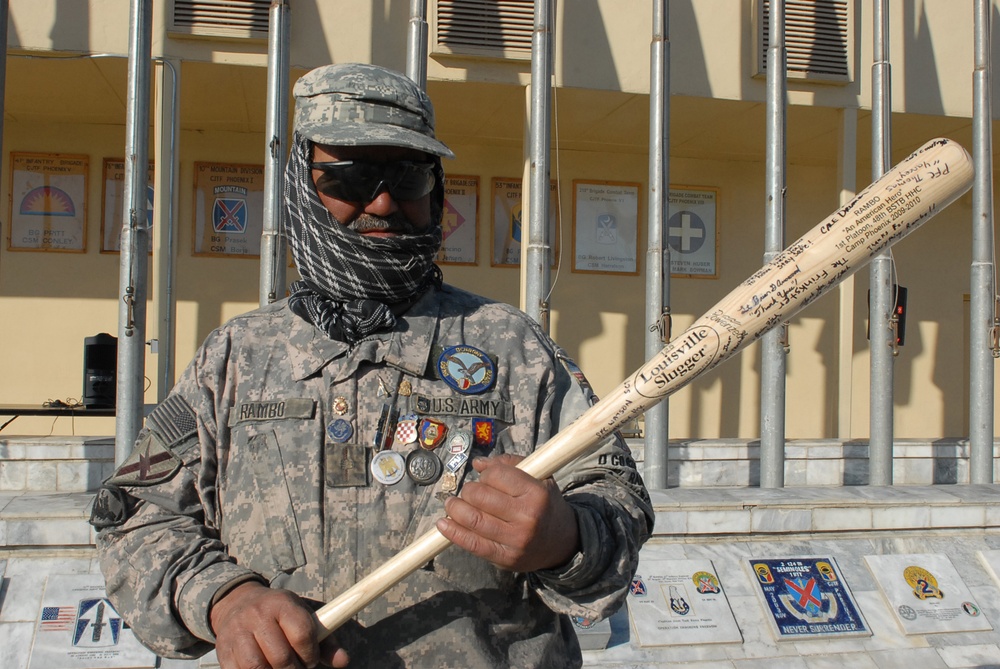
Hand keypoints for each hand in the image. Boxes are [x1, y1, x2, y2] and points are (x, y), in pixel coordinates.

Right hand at [210, 581, 349, 668]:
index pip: (302, 633)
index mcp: (282, 603)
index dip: (311, 654)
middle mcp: (257, 615)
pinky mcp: (223, 649)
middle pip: (280, 656)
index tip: (311, 660)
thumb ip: (326, 641)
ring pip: (257, 667)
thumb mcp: (303, 617)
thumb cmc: (279, 615)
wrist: (238, 603)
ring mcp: (237, 632)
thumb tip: (344, 661)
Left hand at [436, 453, 579, 571]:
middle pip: (480, 496)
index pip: (496, 475)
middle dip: (468, 490)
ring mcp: (515, 540)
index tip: (486, 477)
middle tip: (469, 492)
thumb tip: (478, 464)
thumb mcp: (539, 478)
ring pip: (473, 519)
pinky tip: (443, 524)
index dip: (486, 473)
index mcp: (536, 493)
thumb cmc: (546, 505)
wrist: (562, 543)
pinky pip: (473, 544)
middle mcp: (527, 517)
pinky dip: (453, 533)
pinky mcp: (505, 559)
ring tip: (451, 504)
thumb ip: (510, 465)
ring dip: (455, 508)